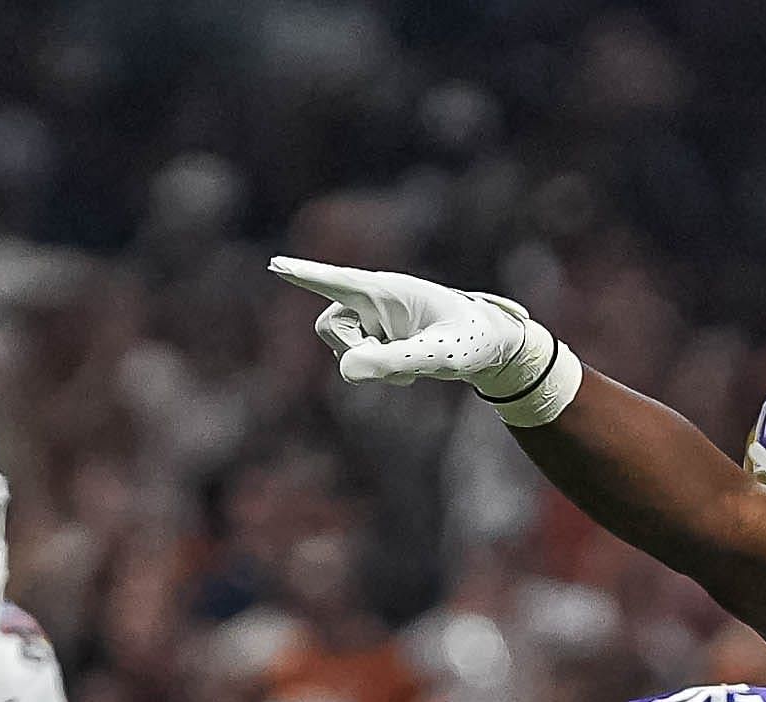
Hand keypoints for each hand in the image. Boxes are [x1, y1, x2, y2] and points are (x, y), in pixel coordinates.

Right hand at [267, 257, 534, 391]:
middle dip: (355, 352)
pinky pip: (357, 363)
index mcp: (387, 289)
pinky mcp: (376, 338)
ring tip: (412, 367)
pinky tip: (411, 369)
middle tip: (398, 367)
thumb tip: (345, 371)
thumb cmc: (470, 341)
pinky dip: (381, 373)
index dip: (304, 274)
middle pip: (328, 326)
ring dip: (373, 367)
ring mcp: (372, 319)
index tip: (275, 264)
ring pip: (342, 350)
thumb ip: (392, 362)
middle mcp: (373, 300)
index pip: (337, 281)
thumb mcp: (437, 356)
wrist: (490, 346)